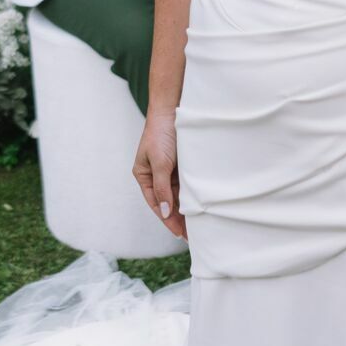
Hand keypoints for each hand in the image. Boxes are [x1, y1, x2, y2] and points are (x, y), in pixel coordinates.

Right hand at [133, 108, 186, 239]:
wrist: (172, 109)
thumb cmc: (160, 134)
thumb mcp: (160, 163)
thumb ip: (162, 188)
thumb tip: (166, 213)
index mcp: (143, 175)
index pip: (156, 203)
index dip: (167, 219)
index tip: (180, 234)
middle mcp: (155, 175)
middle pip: (167, 202)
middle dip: (178, 218)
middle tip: (192, 235)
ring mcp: (169, 170)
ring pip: (178, 195)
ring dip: (186, 208)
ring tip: (199, 225)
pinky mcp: (181, 165)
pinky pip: (186, 184)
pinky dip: (192, 195)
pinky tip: (201, 205)